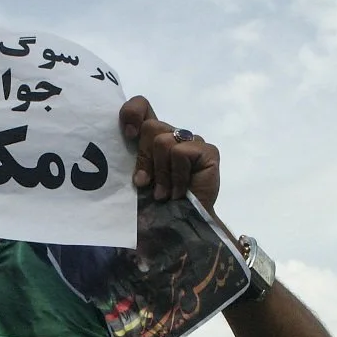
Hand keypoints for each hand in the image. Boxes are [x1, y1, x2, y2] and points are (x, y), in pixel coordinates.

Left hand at [119, 96, 219, 211]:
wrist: (180, 229)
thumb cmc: (156, 207)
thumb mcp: (137, 180)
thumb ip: (133, 158)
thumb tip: (128, 137)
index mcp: (154, 137)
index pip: (142, 107)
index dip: (132, 113)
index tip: (128, 135)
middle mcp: (174, 135)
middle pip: (151, 127)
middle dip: (144, 159)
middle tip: (144, 184)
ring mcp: (192, 142)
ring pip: (163, 141)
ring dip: (160, 173)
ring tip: (163, 194)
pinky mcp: (208, 152)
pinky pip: (180, 153)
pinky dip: (176, 176)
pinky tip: (180, 192)